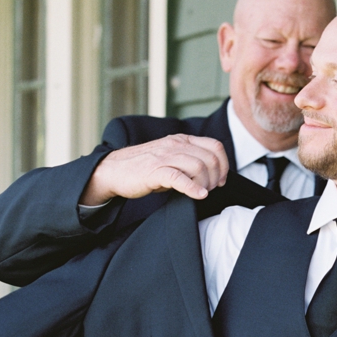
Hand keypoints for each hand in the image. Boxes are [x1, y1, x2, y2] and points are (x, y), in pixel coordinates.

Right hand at [81, 134, 229, 206]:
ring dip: (206, 183)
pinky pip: (180, 177)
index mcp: (181, 140)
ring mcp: (165, 156)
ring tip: (202, 193)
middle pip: (210, 158)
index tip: (221, 180)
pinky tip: (198, 195)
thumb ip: (187, 162)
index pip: (215, 146)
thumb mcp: (169, 158)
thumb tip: (208, 177)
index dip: (224, 164)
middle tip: (211, 189)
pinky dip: (193, 188)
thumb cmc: (142, 168)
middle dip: (216, 177)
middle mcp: (175, 145)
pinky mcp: (155, 171)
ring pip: (199, 166)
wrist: (113, 170)